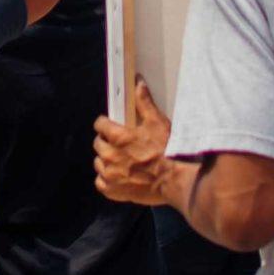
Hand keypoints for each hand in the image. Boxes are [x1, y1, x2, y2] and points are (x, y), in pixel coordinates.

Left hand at [94, 80, 171, 204]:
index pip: (100, 124)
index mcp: (118, 137)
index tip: (111, 125)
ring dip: (106, 160)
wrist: (175, 180)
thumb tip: (137, 84)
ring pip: (98, 163)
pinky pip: (101, 183)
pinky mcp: (114, 191)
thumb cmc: (167, 151)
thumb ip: (144, 102)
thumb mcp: (157, 122)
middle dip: (106, 141)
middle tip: (118, 144)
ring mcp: (110, 175)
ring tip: (119, 159)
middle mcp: (110, 155)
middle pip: (98, 144)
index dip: (106, 124)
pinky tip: (117, 176)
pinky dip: (106, 179)